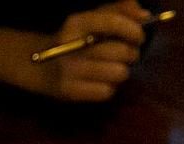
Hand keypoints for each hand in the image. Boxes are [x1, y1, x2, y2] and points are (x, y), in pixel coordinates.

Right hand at [32, 2, 150, 101]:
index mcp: (77, 22)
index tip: (139, 37)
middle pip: (120, 51)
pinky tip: (101, 82)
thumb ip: (118, 11)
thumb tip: (143, 14)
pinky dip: (109, 88)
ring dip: (121, 72)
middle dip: (131, 54)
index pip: (112, 22)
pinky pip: (106, 92)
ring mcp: (69, 69)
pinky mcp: (70, 91)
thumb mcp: (92, 19)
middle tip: (127, 55)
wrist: (39, 63)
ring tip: (113, 68)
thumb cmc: (76, 39)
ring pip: (117, 73)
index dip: (133, 30)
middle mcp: (71, 44)